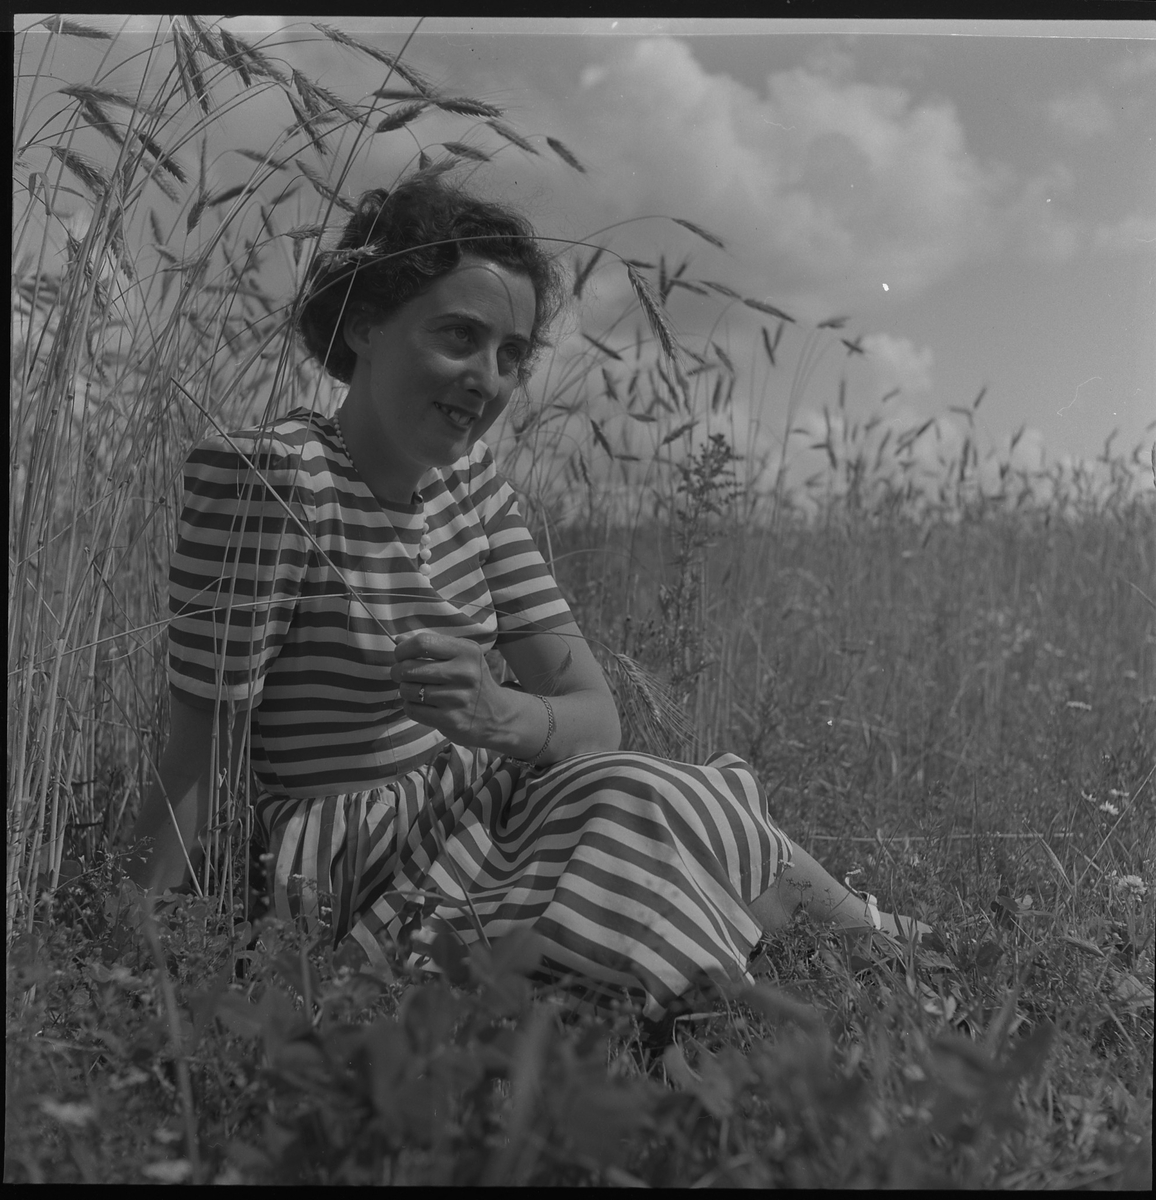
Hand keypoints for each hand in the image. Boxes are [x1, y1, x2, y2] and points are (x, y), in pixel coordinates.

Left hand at [391, 631, 512, 748]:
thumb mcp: (461, 656)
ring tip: (416, 690)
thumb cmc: (471, 680)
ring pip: (408, 690)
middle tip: (402, 674)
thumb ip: (432, 646)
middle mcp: (465, 673)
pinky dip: (410, 706)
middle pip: (410, 667)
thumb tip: (399, 640)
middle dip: (398, 671)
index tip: (401, 655)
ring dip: (405, 690)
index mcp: (467, 651)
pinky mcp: (451, 719)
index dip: (403, 649)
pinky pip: (413, 709)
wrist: (495, 715)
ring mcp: (458, 698)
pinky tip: (421, 704)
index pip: (422, 643)